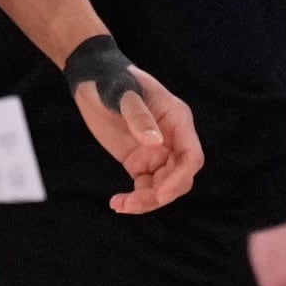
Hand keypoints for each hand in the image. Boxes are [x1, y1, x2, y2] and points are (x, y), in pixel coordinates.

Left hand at [70, 60, 202, 213]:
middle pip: (180, 178)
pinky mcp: (140, 162)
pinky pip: (146, 187)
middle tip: (132, 202)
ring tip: (120, 205)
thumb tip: (156, 143)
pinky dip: (135, 199)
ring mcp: (157, 152)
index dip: (180, 178)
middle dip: (161, 194)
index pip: (192, 156)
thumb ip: (139, 117)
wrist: (93, 80)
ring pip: (164, 187)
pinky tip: (117, 203)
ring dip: (147, 202)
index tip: (159, 194)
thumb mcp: (123, 94)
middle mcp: (172, 139)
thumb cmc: (111, 80)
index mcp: (177, 120)